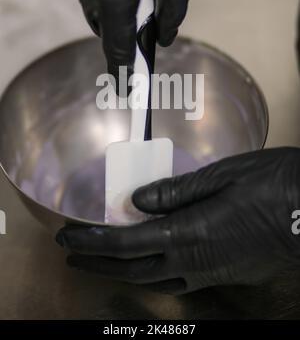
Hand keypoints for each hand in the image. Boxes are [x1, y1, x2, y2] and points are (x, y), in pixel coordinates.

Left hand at [56, 148, 299, 293]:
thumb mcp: (222, 175)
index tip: (68, 234)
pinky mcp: (220, 275)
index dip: (94, 240)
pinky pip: (174, 281)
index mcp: (190, 233)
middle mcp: (193, 261)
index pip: (128, 242)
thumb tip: (135, 201)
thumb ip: (176, 191)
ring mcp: (207, 273)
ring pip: (150, 279)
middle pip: (132, 267)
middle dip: (97, 260)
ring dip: (118, 271)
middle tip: (71, 252)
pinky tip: (144, 266)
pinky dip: (148, 274)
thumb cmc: (270, 185)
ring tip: (96, 262)